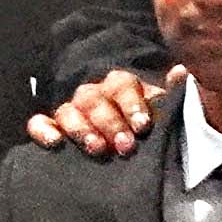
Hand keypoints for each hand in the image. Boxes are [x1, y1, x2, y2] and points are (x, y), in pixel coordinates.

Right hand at [24, 65, 162, 160]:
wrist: (125, 142)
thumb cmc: (145, 128)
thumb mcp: (162, 112)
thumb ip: (172, 95)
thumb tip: (181, 72)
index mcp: (120, 86)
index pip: (122, 85)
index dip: (131, 104)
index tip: (142, 126)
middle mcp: (93, 95)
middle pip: (95, 100)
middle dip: (110, 123)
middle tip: (125, 146)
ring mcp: (71, 110)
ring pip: (68, 110)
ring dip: (82, 129)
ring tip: (97, 149)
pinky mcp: (53, 128)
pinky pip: (39, 122)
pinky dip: (43, 130)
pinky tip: (54, 142)